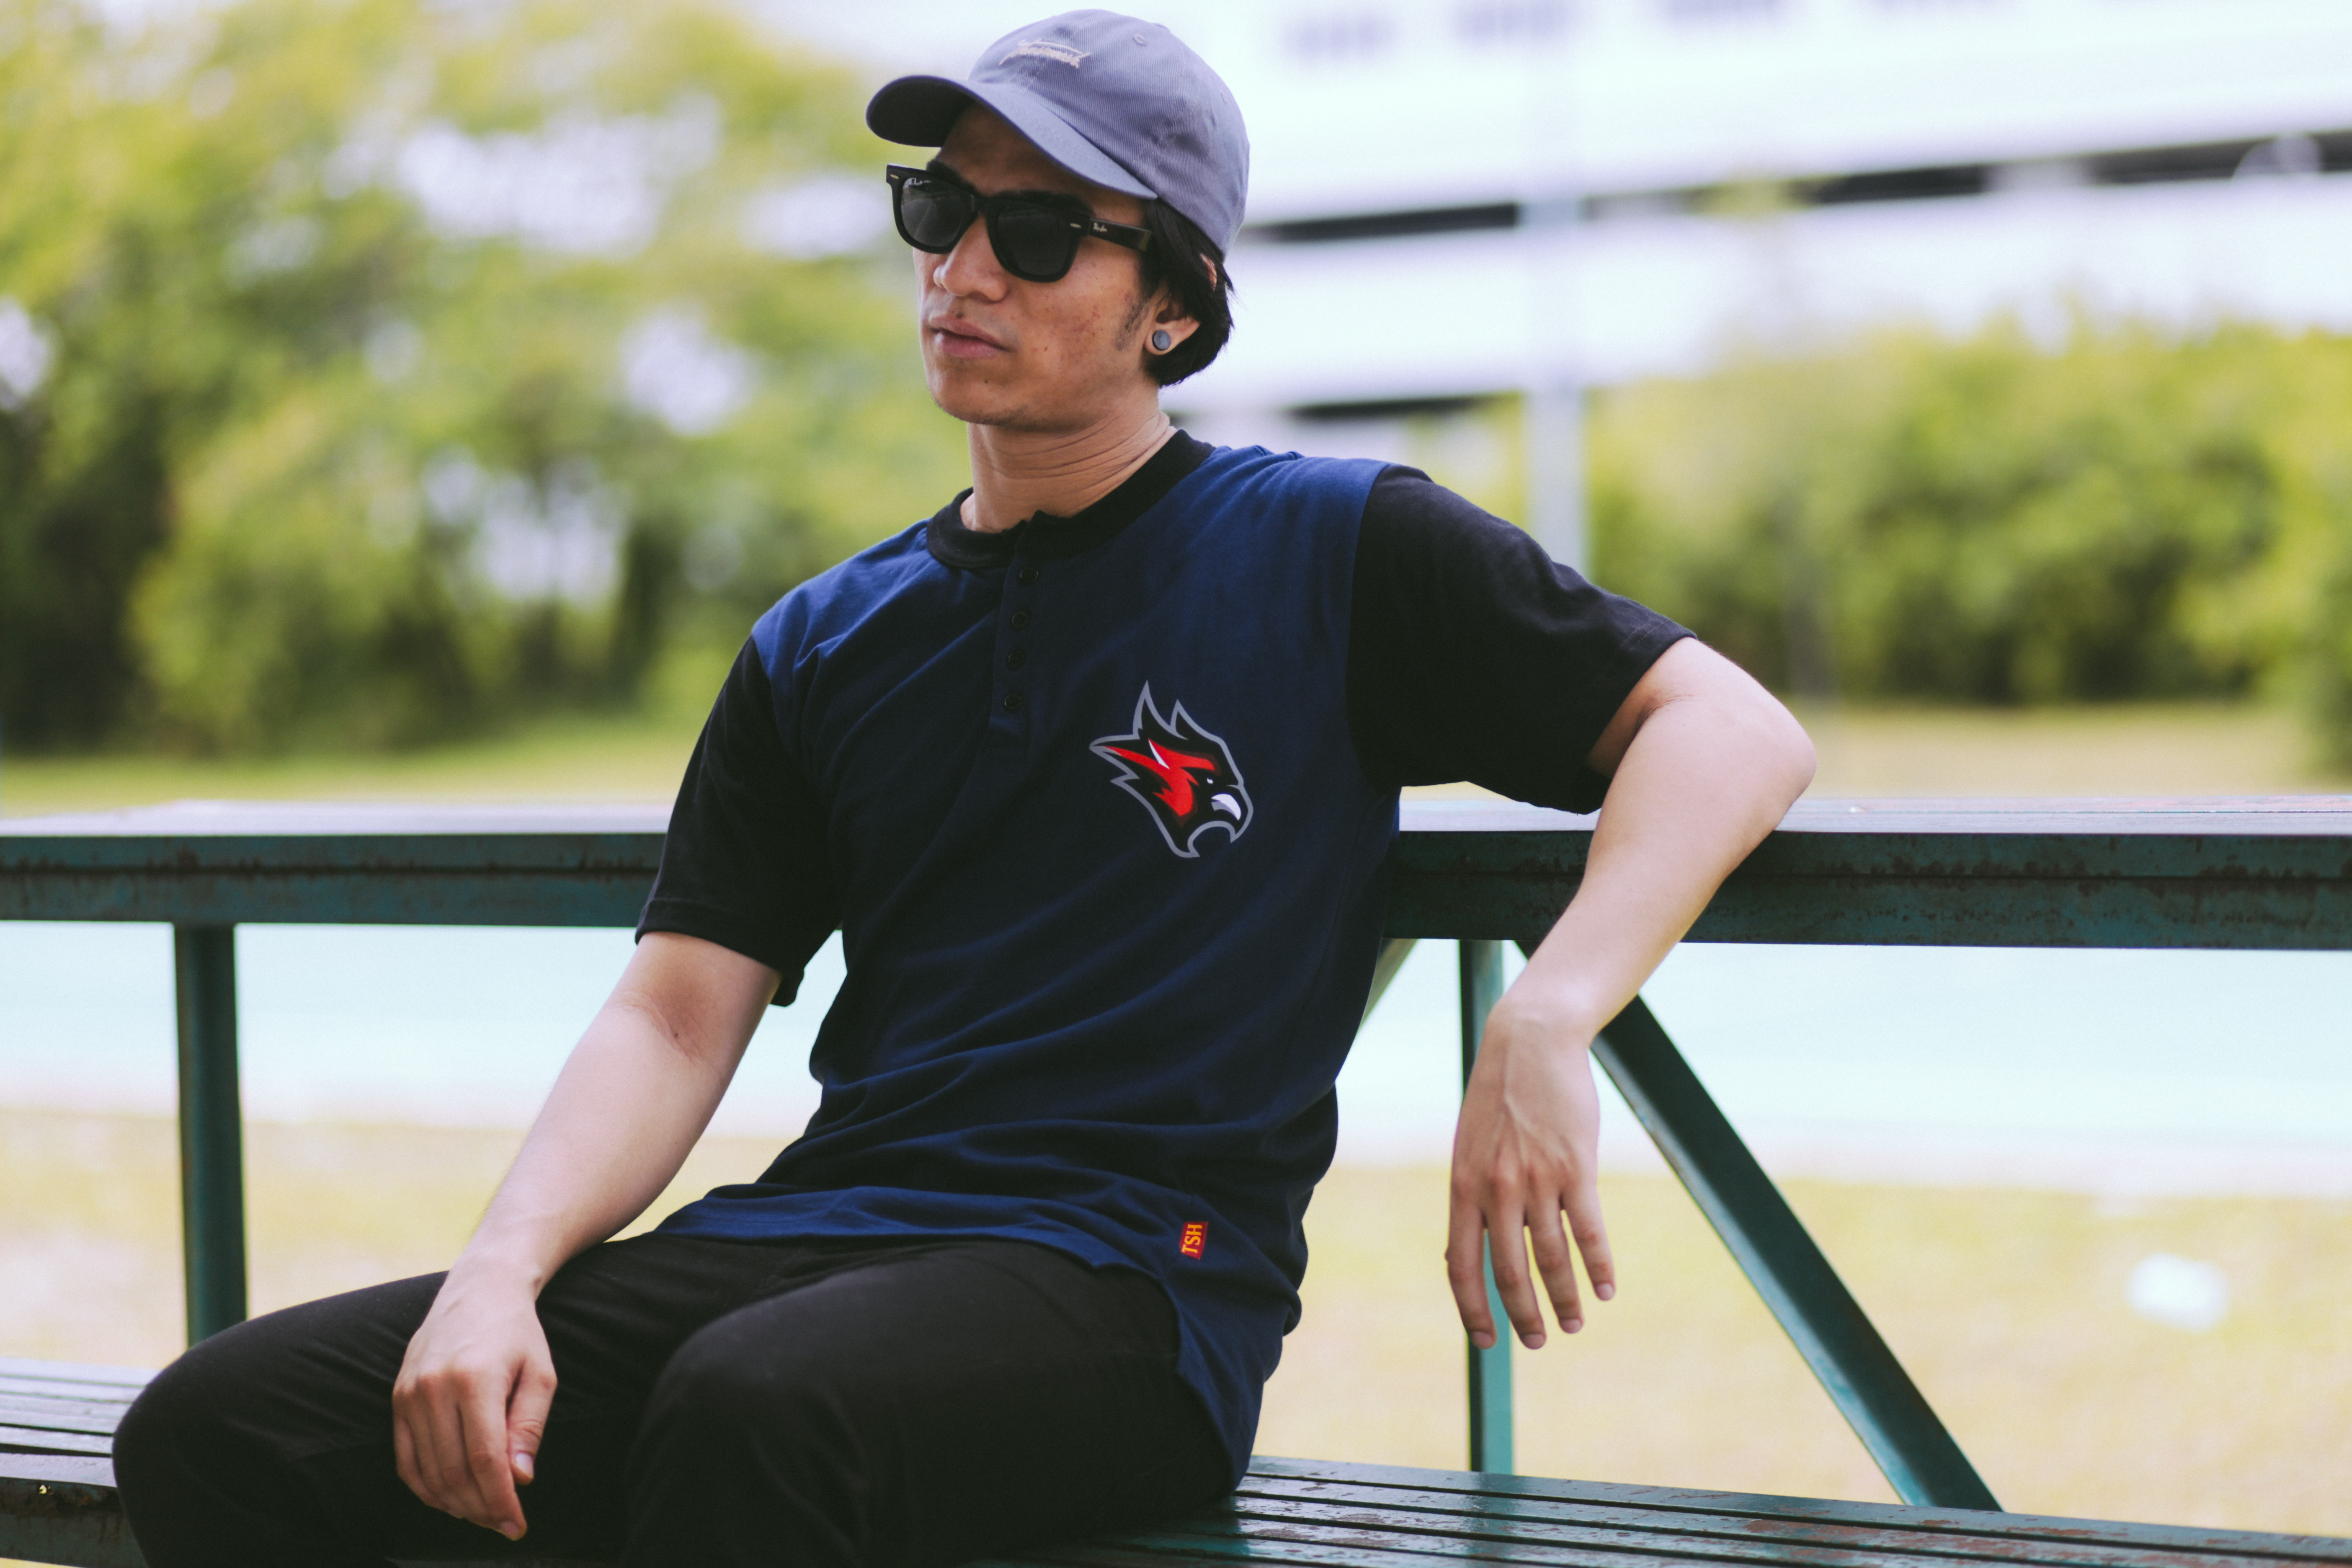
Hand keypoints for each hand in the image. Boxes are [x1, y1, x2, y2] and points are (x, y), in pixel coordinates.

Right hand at [391, 1265, 555, 1540]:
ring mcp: (409, 1394)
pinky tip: (450, 1498)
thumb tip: (519, 1479)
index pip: (485, 1460)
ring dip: (455, 1503)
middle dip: (480, 1508)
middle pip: (453, 1472)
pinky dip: (425, 1487)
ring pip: (427, 1472)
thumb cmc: (519, 1333)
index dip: (500, 1500)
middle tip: (503, 1524)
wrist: (480, 1289)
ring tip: (482, 1514)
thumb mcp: (541, 1374)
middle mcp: (433, 1388)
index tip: (517, 1525)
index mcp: (474, 1380)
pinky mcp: (396, 1398)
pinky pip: (405, 1459)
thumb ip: (529, 1426)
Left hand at [1446, 988, 1615, 1349]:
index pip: (1462, 1265)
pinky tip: (1607, 1289)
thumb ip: (1473, 1197)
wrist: (1529, 1042)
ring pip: (1552, 1257)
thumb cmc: (1500, 1097)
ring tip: (1576, 1322)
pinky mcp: (1576, 1167)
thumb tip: (1468, 1252)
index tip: (1487, 1340)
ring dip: (1567, 1298)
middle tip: (1539, 1341)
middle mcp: (1497, 1189)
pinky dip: (1599, 1266)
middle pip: (1510, 1271)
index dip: (1473, 1308)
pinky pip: (1589, 1230)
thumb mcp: (1470, 1148)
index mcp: (1463, 1187)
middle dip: (1525, 1315)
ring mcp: (1537, 1179)